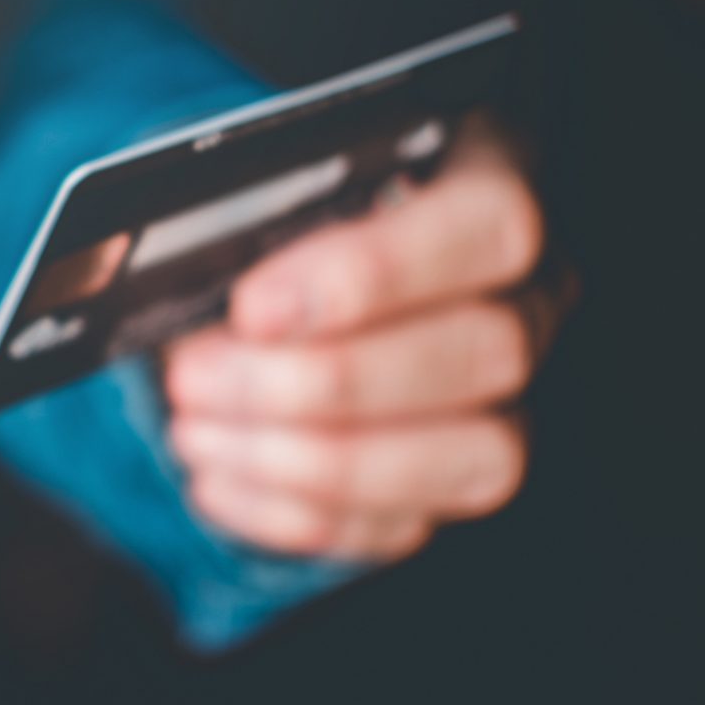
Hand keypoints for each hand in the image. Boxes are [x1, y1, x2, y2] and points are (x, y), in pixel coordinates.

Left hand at [163, 118, 565, 562]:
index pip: (487, 226)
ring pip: (472, 454)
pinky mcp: (458, 479)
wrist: (260, 286)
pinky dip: (295, 512)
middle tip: (198, 376)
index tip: (256, 308)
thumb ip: (247, 216)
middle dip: (325, 381)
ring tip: (196, 430)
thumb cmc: (269, 217)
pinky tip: (215, 477)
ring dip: (313, 458)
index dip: (375, 273)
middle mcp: (527, 294)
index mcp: (490, 181)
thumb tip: (177, 272)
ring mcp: (509, 397)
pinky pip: (407, 523)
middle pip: (486, 351)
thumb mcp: (255, 187)